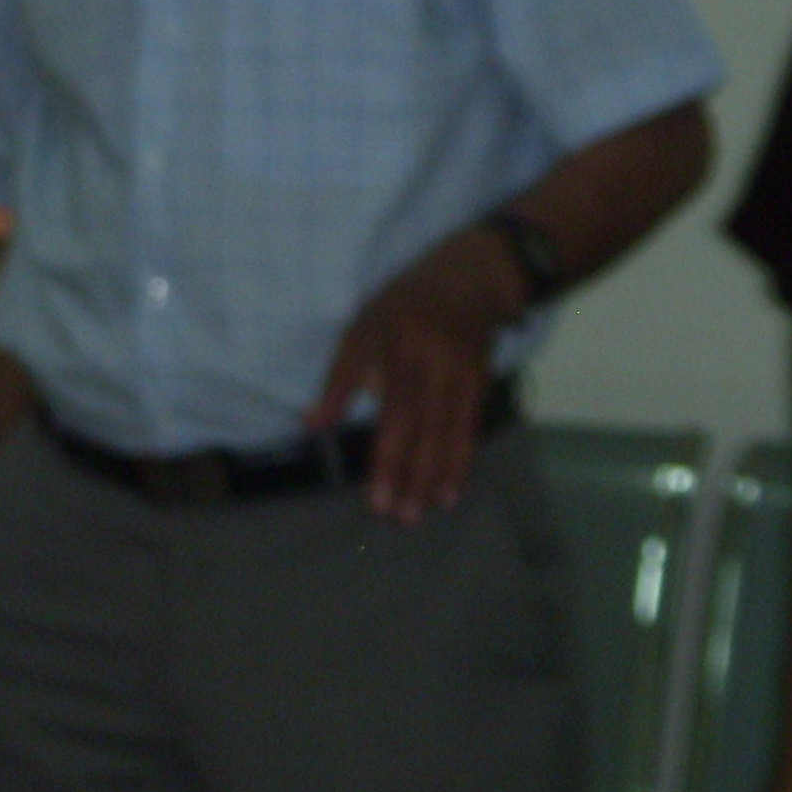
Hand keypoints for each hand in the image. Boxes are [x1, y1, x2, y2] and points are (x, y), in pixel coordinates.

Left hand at [307, 227, 524, 521]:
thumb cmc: (404, 306)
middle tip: (393, 515)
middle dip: (402, 470)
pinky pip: (467, 426)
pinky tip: (451, 490)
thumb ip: (341, 376)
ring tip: (419, 512)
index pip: (373, 396)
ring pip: (442, 430)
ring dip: (431, 475)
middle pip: (412, 422)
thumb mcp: (364, 326)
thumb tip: (313, 424)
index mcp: (388, 342)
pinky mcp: (479, 378)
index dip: (367, 437)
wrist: (472, 276)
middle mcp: (423, 357)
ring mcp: (454, 369)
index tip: (356, 477)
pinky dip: (460, 460)